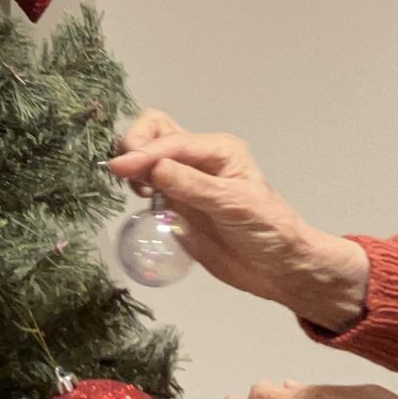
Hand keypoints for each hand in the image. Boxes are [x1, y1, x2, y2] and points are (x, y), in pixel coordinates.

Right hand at [110, 110, 369, 330]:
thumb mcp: (232, 204)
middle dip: (136, 146)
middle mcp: (199, 158)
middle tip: (130, 176)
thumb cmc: (268, 231)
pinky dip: (136, 183)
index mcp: (218, 150)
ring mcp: (185, 180)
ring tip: (140, 190)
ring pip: (148, 153)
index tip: (121, 169)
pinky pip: (147, 182)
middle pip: (154, 131)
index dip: (144, 152)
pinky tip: (143, 200)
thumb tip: (151, 167)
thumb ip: (191, 185)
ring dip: (134, 164)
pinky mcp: (176, 202)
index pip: (171, 140)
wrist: (277, 267)